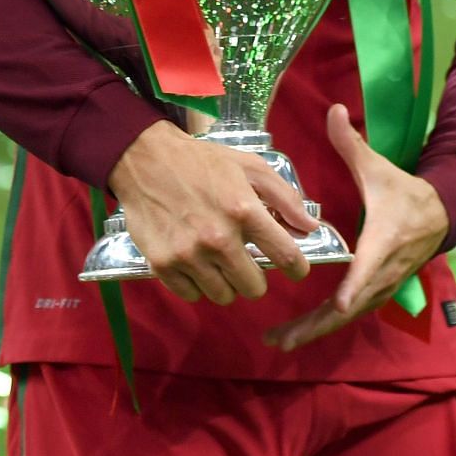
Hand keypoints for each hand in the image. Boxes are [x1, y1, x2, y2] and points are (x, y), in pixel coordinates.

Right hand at [107, 120, 318, 305]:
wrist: (145, 160)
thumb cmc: (202, 162)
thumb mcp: (250, 166)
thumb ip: (285, 197)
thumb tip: (311, 227)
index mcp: (244, 211)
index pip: (286, 256)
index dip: (298, 268)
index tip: (297, 269)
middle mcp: (218, 238)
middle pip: (254, 287)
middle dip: (256, 276)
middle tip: (247, 261)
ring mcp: (188, 255)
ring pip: (224, 296)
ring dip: (226, 282)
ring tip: (219, 261)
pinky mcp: (162, 265)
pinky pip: (192, 295)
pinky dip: (197, 284)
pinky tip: (196, 263)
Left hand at [264, 104, 450, 351]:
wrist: (441, 215)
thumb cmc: (404, 192)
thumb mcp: (378, 168)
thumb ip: (351, 143)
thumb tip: (334, 109)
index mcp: (384, 240)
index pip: (370, 266)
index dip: (354, 285)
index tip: (338, 303)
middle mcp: (384, 270)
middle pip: (351, 305)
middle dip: (315, 324)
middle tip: (280, 339)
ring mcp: (382, 286)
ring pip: (348, 316)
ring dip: (315, 330)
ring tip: (279, 342)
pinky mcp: (378, 293)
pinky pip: (351, 314)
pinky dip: (325, 326)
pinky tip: (299, 333)